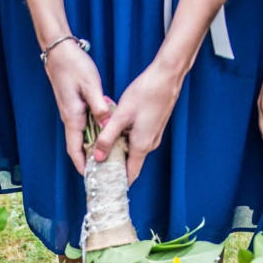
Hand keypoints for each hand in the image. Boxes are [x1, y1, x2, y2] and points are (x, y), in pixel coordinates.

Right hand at [43, 41, 109, 173]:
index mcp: (72, 117)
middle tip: (103, 170)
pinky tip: (105, 131)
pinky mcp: (74, 105)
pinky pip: (83, 125)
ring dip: (91, 147)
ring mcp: (71, 112)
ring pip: (81, 136)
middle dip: (88, 160)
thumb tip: (107, 125)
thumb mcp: (90, 86)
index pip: (74, 149)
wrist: (60, 52)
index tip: (90, 177)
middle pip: (78, 146)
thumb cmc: (74, 67)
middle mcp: (69, 118)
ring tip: (107, 155)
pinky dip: (93, 133)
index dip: (81, 164)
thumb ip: (99, 107)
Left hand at [92, 62, 181, 184]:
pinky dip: (123, 137)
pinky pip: (135, 139)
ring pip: (131, 149)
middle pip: (129, 163)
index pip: (130, 175)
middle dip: (113, 164)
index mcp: (142, 146)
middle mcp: (149, 144)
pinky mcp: (152, 126)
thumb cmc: (145, 93)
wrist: (167, 77)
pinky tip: (113, 128)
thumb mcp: (121, 116)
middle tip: (94, 164)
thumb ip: (107, 137)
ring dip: (117, 148)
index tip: (103, 185)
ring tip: (99, 144)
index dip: (117, 182)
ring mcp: (152, 136)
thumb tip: (97, 157)